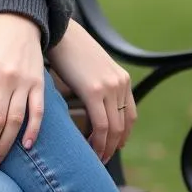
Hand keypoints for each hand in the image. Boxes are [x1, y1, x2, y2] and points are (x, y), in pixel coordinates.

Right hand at [47, 19, 134, 163]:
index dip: (123, 135)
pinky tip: (89, 146)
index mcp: (122, 79)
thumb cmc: (71, 50)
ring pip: (114, 128)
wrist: (61, 32)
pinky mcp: (94, 90)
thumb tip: (94, 105)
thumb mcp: (93, 69)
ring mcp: (109, 87)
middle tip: (103, 158)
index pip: (130, 116)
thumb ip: (99, 85)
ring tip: (96, 157)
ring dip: (106, 147)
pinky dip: (97, 140)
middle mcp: (120, 84)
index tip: (113, 147)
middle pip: (124, 125)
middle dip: (114, 145)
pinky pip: (101, 124)